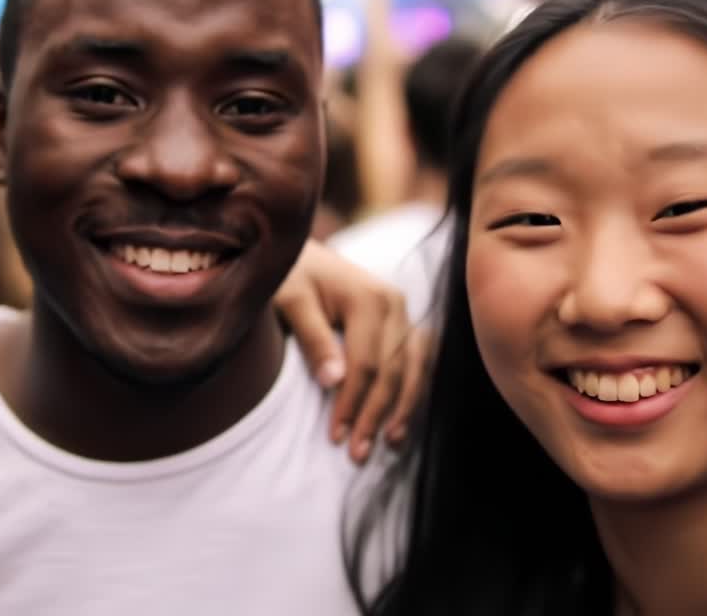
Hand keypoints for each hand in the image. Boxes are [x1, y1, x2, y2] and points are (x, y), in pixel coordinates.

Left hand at [274, 240, 430, 463]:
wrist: (298, 252)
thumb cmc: (288, 277)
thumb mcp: (290, 301)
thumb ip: (313, 338)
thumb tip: (334, 382)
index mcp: (368, 297)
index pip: (367, 364)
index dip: (353, 404)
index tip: (336, 437)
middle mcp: (395, 304)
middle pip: (394, 371)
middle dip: (376, 416)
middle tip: (357, 454)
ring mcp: (404, 313)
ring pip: (414, 369)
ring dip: (403, 409)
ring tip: (390, 444)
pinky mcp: (403, 322)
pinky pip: (418, 362)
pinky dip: (413, 391)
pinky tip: (403, 419)